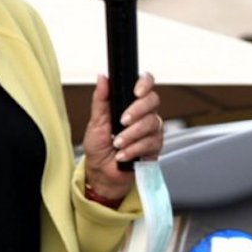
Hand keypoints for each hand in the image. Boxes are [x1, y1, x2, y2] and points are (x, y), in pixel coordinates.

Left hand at [81, 72, 163, 200]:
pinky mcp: (155, 147)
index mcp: (130, 104)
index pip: (145, 84)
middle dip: (137, 111)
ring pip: (152, 123)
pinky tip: (123, 155)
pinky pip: (151, 142)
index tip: (136, 92)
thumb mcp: (95, 122)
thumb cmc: (99, 148)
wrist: (102, 173)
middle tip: (122, 122)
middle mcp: (144, 114)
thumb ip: (101, 99)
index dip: (145, 84)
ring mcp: (151, 130)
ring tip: (117, 144)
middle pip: (153, 101)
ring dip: (132, 135)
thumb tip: (102, 78)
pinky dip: (134, 149)